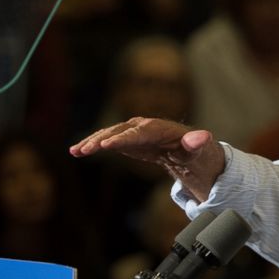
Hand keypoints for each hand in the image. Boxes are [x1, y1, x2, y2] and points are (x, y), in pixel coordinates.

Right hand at [70, 117, 225, 200]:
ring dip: (92, 142)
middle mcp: (142, 126)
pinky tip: (75, 152)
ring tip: (75, 151)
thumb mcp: (199, 149)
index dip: (123, 138)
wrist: (189, 151)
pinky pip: (107, 142)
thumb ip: (198, 143)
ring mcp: (132, 132)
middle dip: (102, 139)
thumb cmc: (195, 150)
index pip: (138, 132)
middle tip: (85, 150)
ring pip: (109, 135)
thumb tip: (203, 137)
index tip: (107, 145)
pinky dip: (92, 146)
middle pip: (119, 131)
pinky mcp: (126, 141)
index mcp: (158, 128)